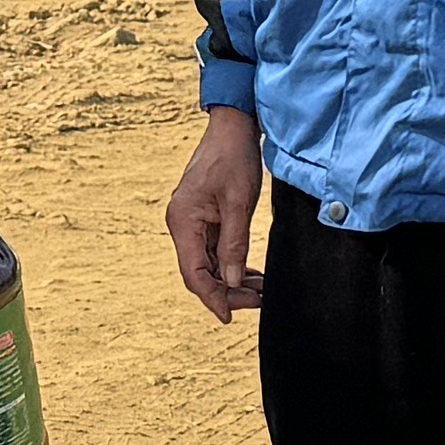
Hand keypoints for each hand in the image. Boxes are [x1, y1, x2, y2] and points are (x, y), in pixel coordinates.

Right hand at [167, 107, 265, 320]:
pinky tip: (252, 275)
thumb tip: (232, 282)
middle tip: (259, 301)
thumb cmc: (234, 158)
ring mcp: (192, 222)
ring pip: (209, 264)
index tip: (229, 317)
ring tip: (262, 291)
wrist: (233, 127)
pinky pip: (215, 251)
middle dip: (227, 291)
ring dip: (233, 280)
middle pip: (200, 272)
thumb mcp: (238, 203)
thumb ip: (234, 244)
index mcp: (183, 221)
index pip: (193, 273)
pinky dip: (233, 264)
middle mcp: (182, 224)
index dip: (212, 298)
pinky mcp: (204, 219)